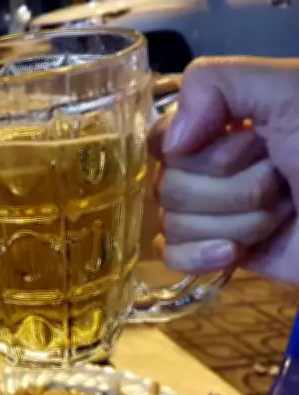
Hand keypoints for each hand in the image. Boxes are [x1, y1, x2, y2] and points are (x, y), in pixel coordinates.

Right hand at [150, 57, 298, 283]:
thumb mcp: (288, 91)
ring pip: (175, 223)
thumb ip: (214, 83)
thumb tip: (172, 144)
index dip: (199, 151)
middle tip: (281, 180)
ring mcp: (211, 211)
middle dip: (232, 189)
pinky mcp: (216, 252)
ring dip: (238, 222)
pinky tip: (233, 254)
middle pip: (168, 186)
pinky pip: (172, 256)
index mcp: (217, 123)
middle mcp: (207, 166)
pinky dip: (201, 256)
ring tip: (282, 213)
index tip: (251, 143)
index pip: (162, 140)